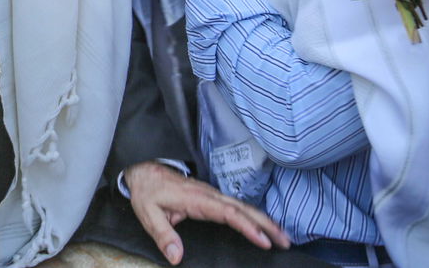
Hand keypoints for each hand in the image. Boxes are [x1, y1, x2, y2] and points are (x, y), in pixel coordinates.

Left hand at [124, 161, 289, 265]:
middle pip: (243, 208)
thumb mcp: (148, 214)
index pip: (228, 213)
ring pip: (243, 206)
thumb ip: (163, 235)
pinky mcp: (211, 197)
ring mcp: (211, 194)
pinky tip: (263, 225)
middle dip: (266, 224)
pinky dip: (253, 215)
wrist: (143, 170)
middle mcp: (208, 195)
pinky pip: (236, 206)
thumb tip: (176, 257)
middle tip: (285, 241)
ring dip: (264, 219)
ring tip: (283, 236)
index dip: (248, 226)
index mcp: (196, 199)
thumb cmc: (147, 191)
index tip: (264, 240)